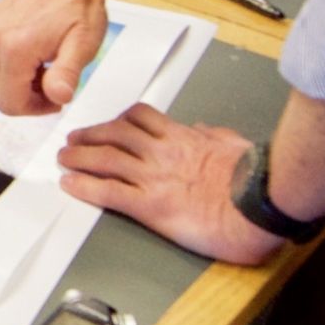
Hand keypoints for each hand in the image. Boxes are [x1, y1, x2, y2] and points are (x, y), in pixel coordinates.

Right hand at [0, 0, 111, 115]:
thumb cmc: (79, 9)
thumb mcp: (82, 45)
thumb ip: (67, 75)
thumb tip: (58, 98)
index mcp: (14, 48)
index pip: (11, 104)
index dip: (35, 109)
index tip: (57, 98)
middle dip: (23, 98)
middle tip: (50, 81)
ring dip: (5, 85)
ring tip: (35, 68)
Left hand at [58, 103, 283, 264]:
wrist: (260, 206)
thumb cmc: (256, 180)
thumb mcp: (235, 145)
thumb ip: (215, 136)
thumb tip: (204, 130)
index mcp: (184, 139)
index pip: (143, 118)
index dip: (119, 120)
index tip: (109, 124)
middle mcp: (163, 153)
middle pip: (115, 134)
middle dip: (90, 135)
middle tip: (74, 139)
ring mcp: (154, 178)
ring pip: (106, 159)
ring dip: (79, 157)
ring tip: (64, 159)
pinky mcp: (151, 206)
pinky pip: (109, 192)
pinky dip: (85, 187)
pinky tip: (70, 186)